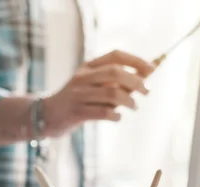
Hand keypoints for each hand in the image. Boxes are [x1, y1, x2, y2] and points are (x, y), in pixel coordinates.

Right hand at [42, 50, 156, 137]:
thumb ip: (116, 82)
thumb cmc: (78, 101)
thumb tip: (146, 75)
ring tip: (134, 107)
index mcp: (88, 67)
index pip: (115, 56)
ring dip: (129, 101)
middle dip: (136, 81)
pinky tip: (117, 117)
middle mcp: (82, 78)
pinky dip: (115, 115)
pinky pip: (102, 112)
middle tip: (147, 92)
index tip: (151, 69)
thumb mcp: (94, 86)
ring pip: (112, 93)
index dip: (136, 60)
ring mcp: (78, 95)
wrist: (47, 115)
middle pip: (115, 73)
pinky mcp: (76, 112)